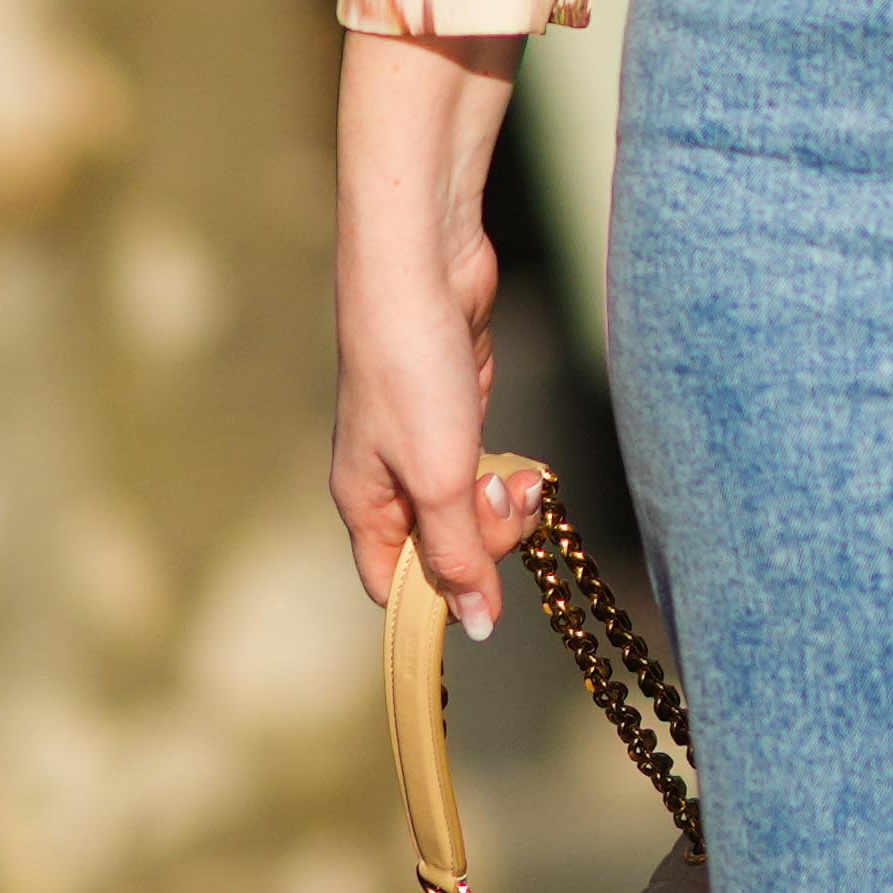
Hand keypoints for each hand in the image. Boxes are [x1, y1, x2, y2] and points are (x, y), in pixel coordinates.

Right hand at [332, 25, 535, 627]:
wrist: (422, 267)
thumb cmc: (410, 368)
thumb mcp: (438, 476)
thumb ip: (457, 553)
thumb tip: (475, 625)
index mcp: (364, 504)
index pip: (396, 588)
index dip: (443, 598)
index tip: (488, 589)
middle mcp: (386, 481)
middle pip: (446, 549)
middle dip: (491, 537)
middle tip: (513, 497)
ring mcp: (422, 445)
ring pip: (473, 508)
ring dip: (509, 505)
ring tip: (527, 476)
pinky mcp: (455, 411)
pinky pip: (486, 467)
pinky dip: (512, 471)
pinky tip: (527, 460)